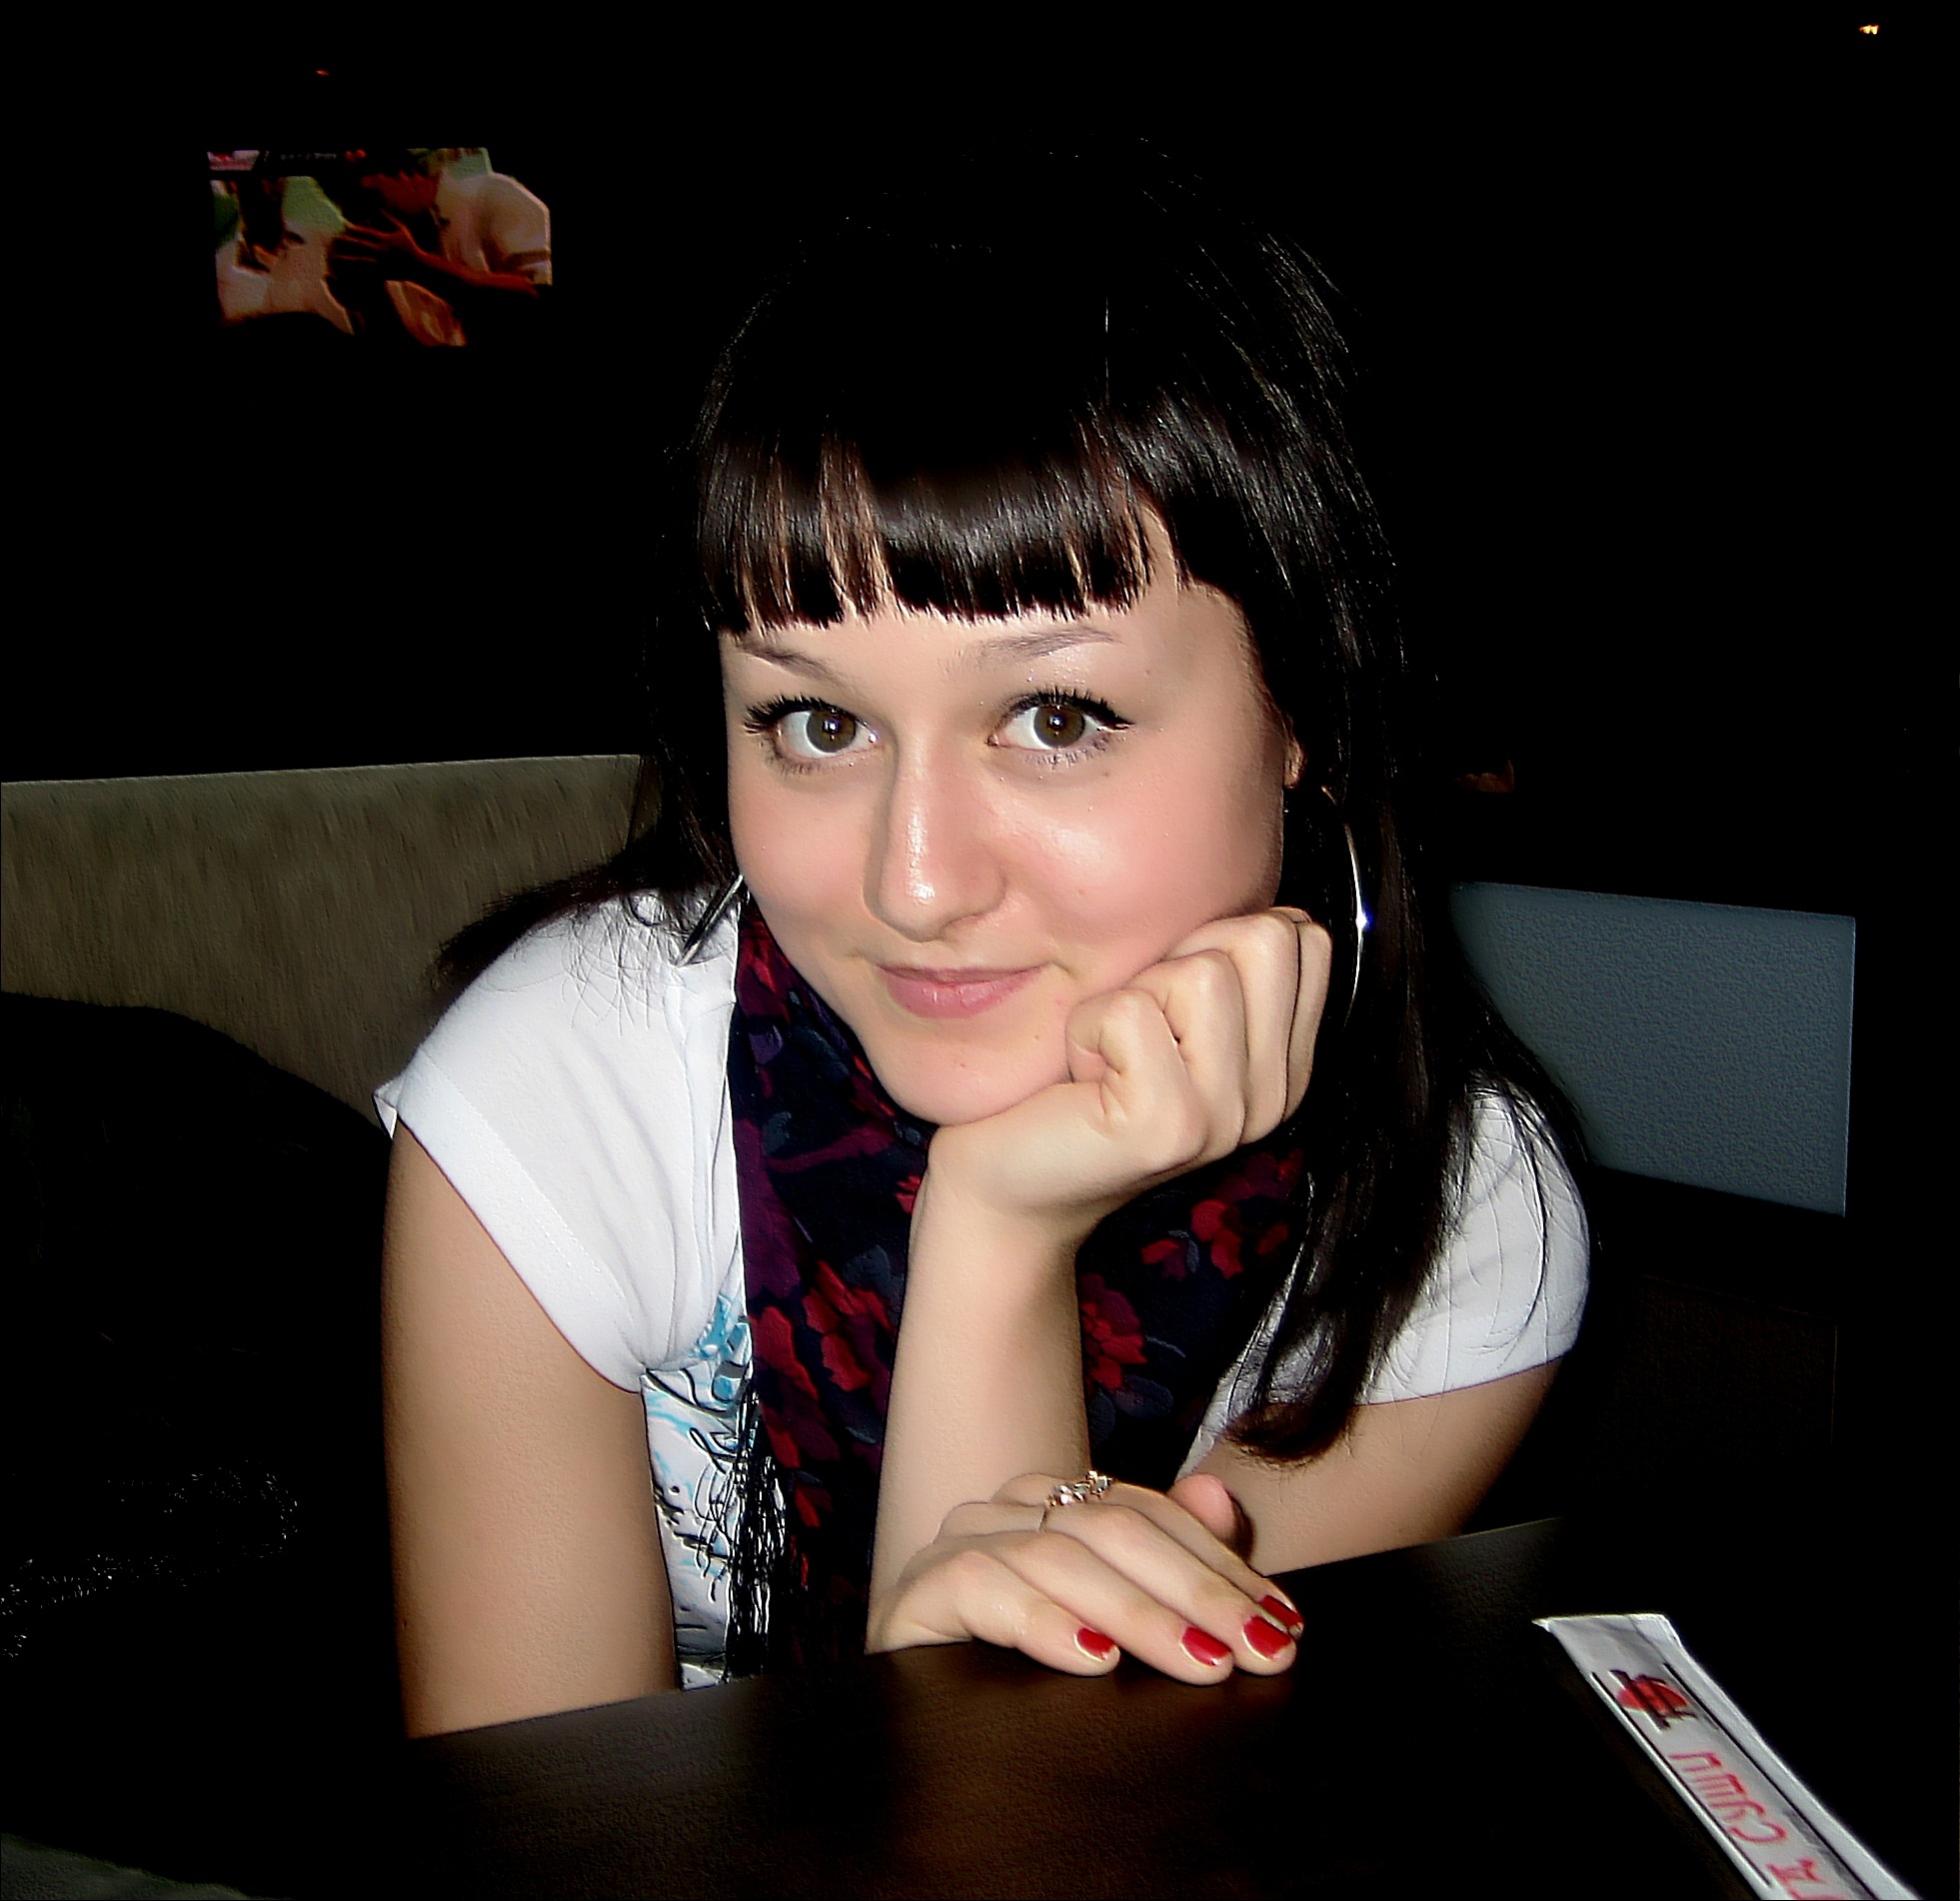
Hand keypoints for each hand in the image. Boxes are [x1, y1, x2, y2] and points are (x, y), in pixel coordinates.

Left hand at [332, 217, 436, 272]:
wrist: (420, 268)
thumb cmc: (410, 247)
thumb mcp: (402, 229)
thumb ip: (388, 218)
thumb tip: (376, 207)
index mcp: (385, 238)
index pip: (364, 232)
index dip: (351, 230)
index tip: (340, 229)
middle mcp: (382, 249)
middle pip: (359, 244)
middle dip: (345, 243)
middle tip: (331, 241)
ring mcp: (382, 262)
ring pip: (360, 259)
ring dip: (346, 259)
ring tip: (333, 258)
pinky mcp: (383, 274)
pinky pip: (367, 273)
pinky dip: (356, 273)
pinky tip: (347, 274)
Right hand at [866, 1469, 1302, 1682]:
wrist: (923, 1745)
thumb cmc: (1027, 1676)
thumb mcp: (1117, 1620)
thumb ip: (1171, 1556)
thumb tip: (1218, 1496)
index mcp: (1049, 1503)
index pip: (1144, 1513)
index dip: (1216, 1560)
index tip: (1280, 1619)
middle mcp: (1000, 1513)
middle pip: (1110, 1529)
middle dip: (1195, 1590)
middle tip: (1257, 1648)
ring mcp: (953, 1547)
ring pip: (1057, 1556)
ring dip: (1139, 1613)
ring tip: (1201, 1659)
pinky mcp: (917, 1596)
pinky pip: (981, 1588)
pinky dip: (1044, 1621)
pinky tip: (1095, 1657)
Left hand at [924, 908, 1331, 1250]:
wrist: (1010, 1187)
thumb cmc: (1078, 1084)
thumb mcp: (1165, 1013)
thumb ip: (1221, 964)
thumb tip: (1264, 901)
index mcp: (1285, 1064)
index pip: (1303, 938)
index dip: (1219, 938)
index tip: (1167, 1000)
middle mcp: (1275, 1095)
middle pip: (1264, 940)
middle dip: (1179, 960)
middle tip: (1135, 1027)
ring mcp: (1229, 1116)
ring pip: (1200, 972)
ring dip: (1129, 996)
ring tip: (1110, 1056)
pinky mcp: (1171, 1125)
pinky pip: (1130, 1012)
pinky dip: (1086, 1028)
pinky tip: (1083, 1081)